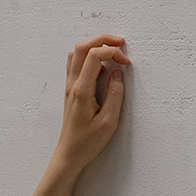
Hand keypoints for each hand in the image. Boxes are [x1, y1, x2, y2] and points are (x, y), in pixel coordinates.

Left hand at [55, 34, 129, 175]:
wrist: (69, 156)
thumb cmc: (87, 143)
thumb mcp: (108, 122)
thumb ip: (115, 94)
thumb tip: (118, 72)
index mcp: (81, 90)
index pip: (94, 55)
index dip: (113, 52)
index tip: (126, 63)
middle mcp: (72, 85)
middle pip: (82, 46)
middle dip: (103, 39)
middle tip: (121, 43)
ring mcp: (69, 87)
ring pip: (77, 53)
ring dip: (95, 46)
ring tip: (112, 51)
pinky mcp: (71, 91)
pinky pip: (76, 64)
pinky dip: (90, 57)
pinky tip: (102, 67)